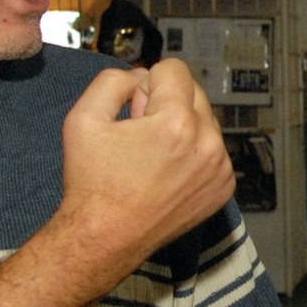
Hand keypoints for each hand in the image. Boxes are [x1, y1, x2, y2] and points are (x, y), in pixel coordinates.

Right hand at [59, 59, 235, 270]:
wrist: (106, 238)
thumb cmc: (93, 183)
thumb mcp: (83, 118)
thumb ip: (114, 81)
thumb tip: (141, 77)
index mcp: (177, 122)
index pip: (174, 69)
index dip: (146, 82)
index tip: (134, 109)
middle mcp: (207, 142)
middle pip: (193, 91)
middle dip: (166, 102)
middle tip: (140, 134)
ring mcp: (220, 167)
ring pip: (205, 120)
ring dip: (182, 126)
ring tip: (152, 156)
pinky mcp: (224, 186)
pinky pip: (213, 149)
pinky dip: (194, 152)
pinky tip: (167, 172)